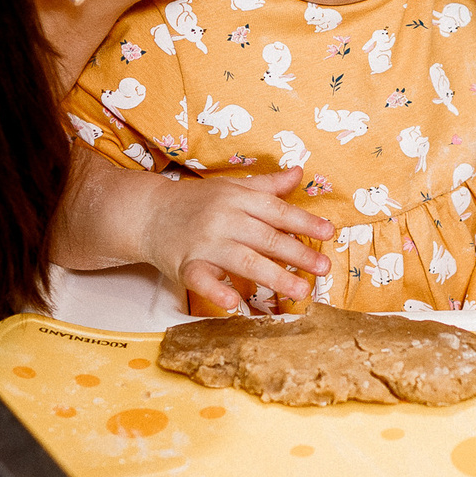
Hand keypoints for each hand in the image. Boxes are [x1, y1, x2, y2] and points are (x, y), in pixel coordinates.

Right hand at [137, 168, 336, 314]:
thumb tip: (299, 173)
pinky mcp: (185, 264)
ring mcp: (204, 243)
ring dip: (274, 276)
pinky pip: (202, 280)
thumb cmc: (195, 201)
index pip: (277, 211)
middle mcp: (224, 219)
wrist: (146, 212)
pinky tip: (235, 303)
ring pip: (244, 261)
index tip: (329, 233)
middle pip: (266, 238)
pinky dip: (217, 292)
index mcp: (237, 198)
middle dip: (298, 254)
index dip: (304, 222)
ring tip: (301, 291)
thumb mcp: (231, 187)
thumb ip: (266, 185)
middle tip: (324, 268)